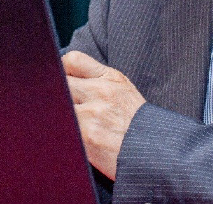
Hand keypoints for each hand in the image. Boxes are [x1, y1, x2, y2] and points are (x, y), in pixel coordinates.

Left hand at [63, 50, 145, 180]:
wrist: (155, 152)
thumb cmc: (136, 124)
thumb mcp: (123, 91)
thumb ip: (98, 82)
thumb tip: (65, 78)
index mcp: (110, 77)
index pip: (73, 60)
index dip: (62, 70)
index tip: (61, 81)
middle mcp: (101, 91)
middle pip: (60, 82)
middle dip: (57, 94)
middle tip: (58, 105)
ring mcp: (92, 113)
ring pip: (58, 106)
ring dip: (58, 115)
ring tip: (64, 123)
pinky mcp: (87, 136)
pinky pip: (62, 128)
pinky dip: (61, 132)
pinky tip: (67, 138)